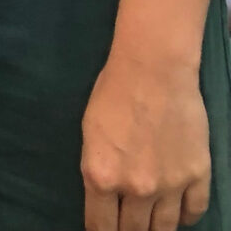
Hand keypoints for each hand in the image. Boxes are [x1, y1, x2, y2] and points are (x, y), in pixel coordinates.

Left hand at [81, 48, 211, 230]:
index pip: (100, 226)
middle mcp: (136, 189)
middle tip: (128, 228)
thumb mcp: (89, 137)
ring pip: (166, 228)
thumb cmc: (112, 95)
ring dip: (156, 229)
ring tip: (151, 226)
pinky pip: (194, 212)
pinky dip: (186, 217)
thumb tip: (106, 198)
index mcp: (101, 177)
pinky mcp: (198, 176)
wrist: (153, 72)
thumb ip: (98, 172)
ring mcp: (171, 186)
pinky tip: (179, 213)